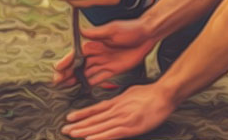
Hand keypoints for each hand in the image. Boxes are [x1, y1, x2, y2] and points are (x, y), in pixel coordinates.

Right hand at [52, 19, 156, 86]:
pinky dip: (90, 83)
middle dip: (67, 73)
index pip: (76, 54)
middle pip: (78, 65)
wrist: (147, 35)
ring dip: (75, 79)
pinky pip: (99, 78)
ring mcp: (104, 62)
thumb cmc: (131, 29)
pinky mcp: (113, 69)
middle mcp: (96, 53)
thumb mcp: (113, 29)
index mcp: (94, 43)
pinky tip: (82, 87)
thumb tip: (81, 31)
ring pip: (86, 72)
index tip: (58, 69)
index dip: (66, 61)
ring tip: (65, 86)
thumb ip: (97, 33)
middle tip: (57, 82)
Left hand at [61, 83, 176, 139]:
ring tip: (72, 134)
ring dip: (84, 131)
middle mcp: (116, 110)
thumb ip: (120, 99)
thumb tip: (112, 103)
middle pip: (94, 119)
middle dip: (78, 125)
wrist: (163, 95)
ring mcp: (122, 119)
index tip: (69, 118)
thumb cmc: (150, 93)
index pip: (95, 109)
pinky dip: (100, 137)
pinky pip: (111, 134)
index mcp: (117, 102)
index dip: (81, 114)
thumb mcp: (130, 92)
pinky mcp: (130, 127)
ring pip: (99, 126)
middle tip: (64, 130)